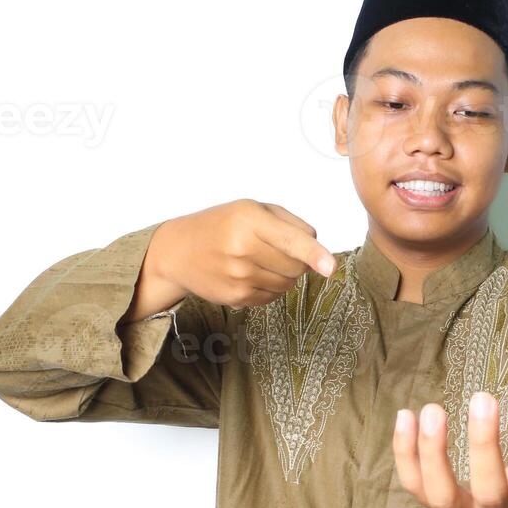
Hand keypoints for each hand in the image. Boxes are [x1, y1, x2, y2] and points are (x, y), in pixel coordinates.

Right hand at [149, 198, 337, 308]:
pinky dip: (272, 287)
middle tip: (281, 250)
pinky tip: (252, 274)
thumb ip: (289, 223)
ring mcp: (238, 277)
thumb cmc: (220, 225)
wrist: (177, 251)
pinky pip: (272, 297)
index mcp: (248, 220)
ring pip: (287, 284)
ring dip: (286, 275)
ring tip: (262, 261)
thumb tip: (318, 249)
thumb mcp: (251, 209)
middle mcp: (242, 249)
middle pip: (296, 267)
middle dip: (300, 261)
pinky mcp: (236, 298)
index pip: (291, 240)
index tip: (331, 267)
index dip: (315, 255)